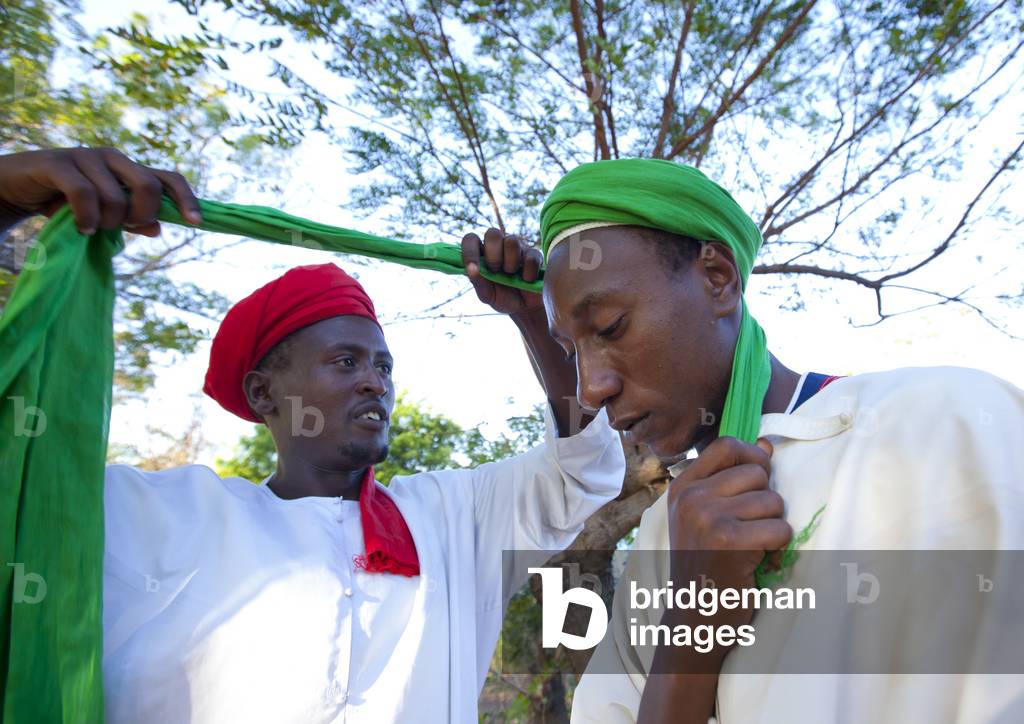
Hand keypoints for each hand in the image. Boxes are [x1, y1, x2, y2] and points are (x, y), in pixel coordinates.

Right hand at [0, 147, 200, 236]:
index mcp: (129, 169)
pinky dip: (86, 217)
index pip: (169, 179)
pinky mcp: (58, 163)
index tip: (196, 223)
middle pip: (149, 186)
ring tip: (90, 229)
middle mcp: (113, 158)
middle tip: (121, 226)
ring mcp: (85, 157)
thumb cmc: (63, 202)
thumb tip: (158, 229)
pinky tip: (81, 228)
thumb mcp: (102, 215)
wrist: (15, 187)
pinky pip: (84, 194)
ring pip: (116, 197)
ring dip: (106, 223)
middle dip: (140, 215)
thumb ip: (130, 221)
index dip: (187, 199)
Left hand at [460, 227, 543, 316]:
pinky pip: (530, 257)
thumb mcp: (487, 295)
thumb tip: (472, 270)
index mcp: (482, 253)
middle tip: (496, 271)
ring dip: (510, 263)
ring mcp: (518, 248)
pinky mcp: (535, 255)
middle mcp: (499, 246)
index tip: (473, 267)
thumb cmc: (503, 298)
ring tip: (512, 276)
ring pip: (512, 241)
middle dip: (493, 256)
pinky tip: (527, 280)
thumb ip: (478, 282)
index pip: (471, 239)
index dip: (469, 251)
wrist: (526, 309)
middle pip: (492, 233)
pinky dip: (527, 274)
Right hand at [665, 436, 790, 640]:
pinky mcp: (729, 540)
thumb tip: (765, 445)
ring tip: (755, 546)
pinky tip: (760, 561)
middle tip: (752, 528)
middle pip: (756, 473)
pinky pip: (779, 527)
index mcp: (683, 487)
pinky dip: (779, 547)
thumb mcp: (706, 516)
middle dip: (766, 501)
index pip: (726, 445)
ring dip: (774, 526)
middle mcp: (690, 497)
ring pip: (772, 500)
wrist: (696, 617)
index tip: (758, 481)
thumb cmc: (706, 565)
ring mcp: (706, 517)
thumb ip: (732, 479)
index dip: (752, 457)